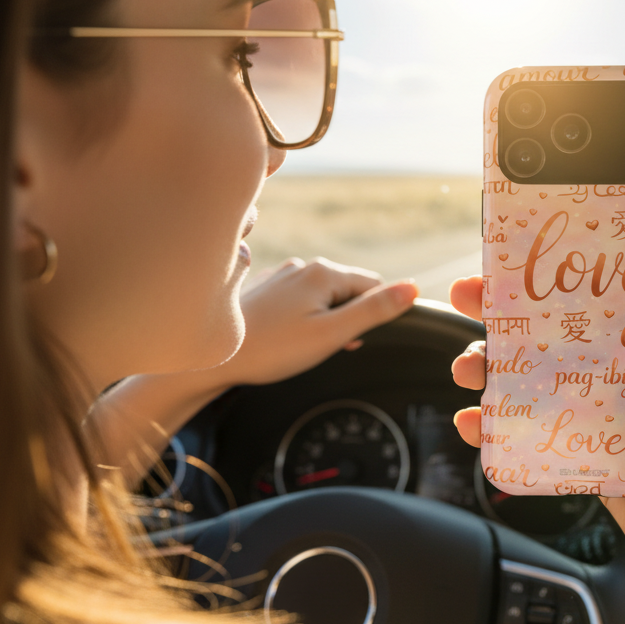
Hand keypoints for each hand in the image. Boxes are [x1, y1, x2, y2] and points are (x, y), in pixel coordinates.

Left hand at [212, 257, 417, 386]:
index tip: (355, 341)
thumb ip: (374, 311)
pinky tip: (287, 338)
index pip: (374, 287)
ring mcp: (282, 275)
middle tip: (327, 348)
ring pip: (324, 295)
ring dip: (326, 319)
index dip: (375, 316)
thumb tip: (412, 289)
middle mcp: (304, 266)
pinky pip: (300, 299)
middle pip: (348, 290)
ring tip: (304, 347)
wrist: (212, 356)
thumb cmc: (272, 348)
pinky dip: (304, 317)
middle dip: (349, 318)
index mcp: (325, 273)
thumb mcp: (332, 334)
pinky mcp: (265, 288)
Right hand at [449, 229, 624, 623]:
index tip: (533, 242)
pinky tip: (474, 421)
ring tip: (466, 365)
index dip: (576, 261)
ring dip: (496, 364)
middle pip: (565, 324)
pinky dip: (500, 423)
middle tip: (470, 294)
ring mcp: (609, 410)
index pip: (619, 284)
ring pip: (541, 374)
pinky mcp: (589, 451)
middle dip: (512, 309)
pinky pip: (537, 428)